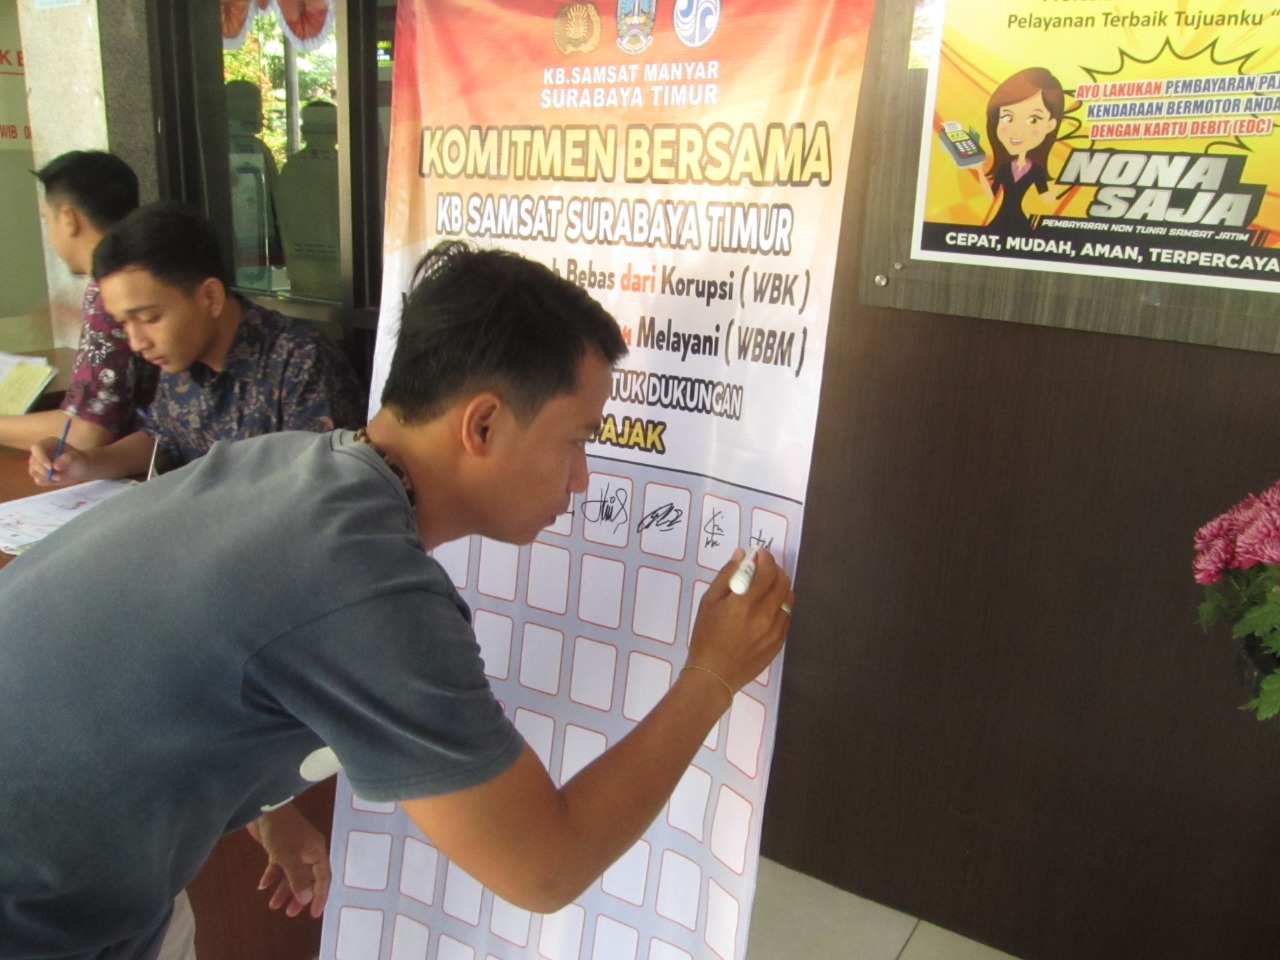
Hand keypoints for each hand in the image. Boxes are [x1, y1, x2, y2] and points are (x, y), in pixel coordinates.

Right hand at [28, 435, 88, 486]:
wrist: (81, 469)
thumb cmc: (80, 460)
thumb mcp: (78, 458)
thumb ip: (68, 459)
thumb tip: (55, 466)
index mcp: (48, 443)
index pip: (36, 448)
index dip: (41, 457)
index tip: (50, 467)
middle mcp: (40, 452)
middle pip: (33, 462)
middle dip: (45, 471)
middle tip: (58, 476)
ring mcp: (38, 463)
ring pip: (34, 472)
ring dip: (47, 477)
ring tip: (60, 477)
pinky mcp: (39, 473)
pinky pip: (38, 480)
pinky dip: (47, 482)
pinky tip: (56, 479)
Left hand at [246, 804, 331, 918]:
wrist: (265, 808)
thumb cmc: (281, 831)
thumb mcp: (289, 857)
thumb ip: (298, 879)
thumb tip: (306, 899)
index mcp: (316, 852)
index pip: (323, 878)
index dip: (320, 896)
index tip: (314, 914)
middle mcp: (308, 852)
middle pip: (307, 879)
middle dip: (298, 896)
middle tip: (289, 913)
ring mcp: (294, 849)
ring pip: (291, 875)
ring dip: (283, 889)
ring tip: (273, 905)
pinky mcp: (280, 847)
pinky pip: (278, 866)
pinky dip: (272, 876)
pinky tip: (262, 885)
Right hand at [686, 548, 792, 693]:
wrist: (714, 675)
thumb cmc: (706, 637)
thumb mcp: (708, 602)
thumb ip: (726, 576)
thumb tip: (741, 555)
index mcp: (745, 604)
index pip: (767, 572)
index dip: (766, 558)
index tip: (760, 554)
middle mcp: (765, 616)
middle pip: (783, 582)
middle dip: (775, 570)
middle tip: (763, 569)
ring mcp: (775, 631)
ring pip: (789, 599)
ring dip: (780, 587)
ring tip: (767, 588)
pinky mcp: (779, 643)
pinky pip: (787, 617)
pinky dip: (780, 606)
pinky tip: (767, 608)